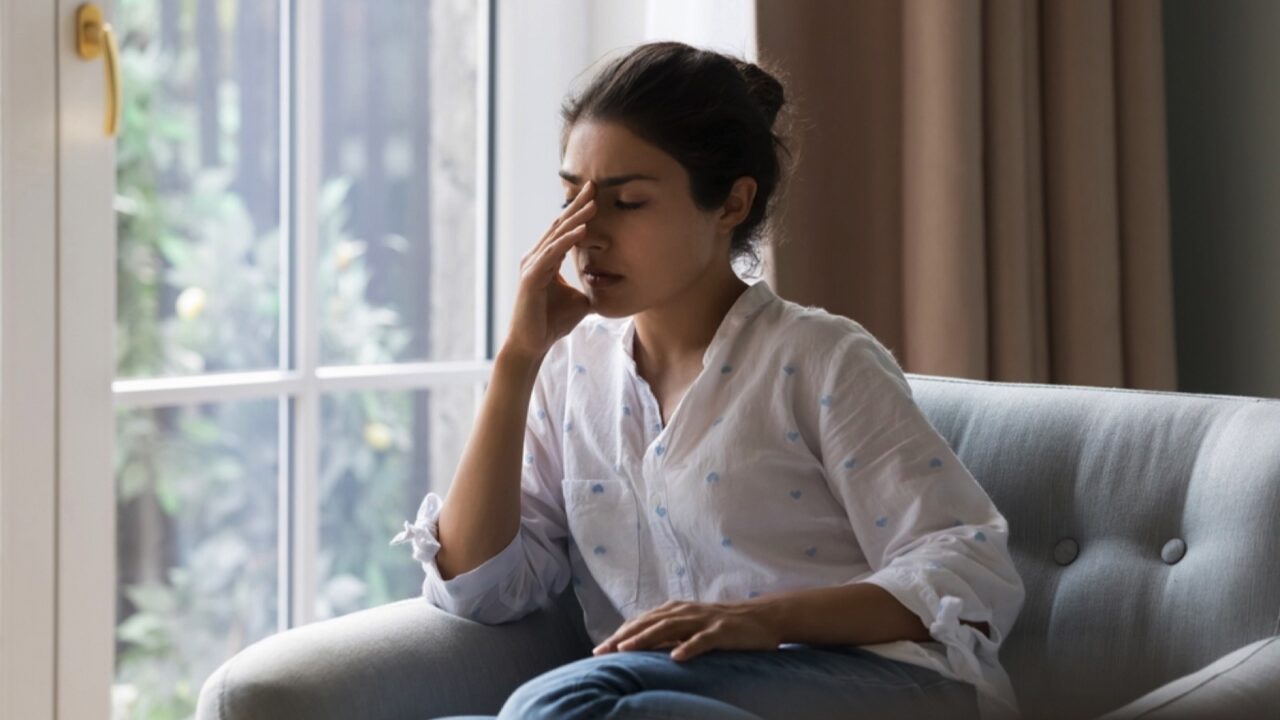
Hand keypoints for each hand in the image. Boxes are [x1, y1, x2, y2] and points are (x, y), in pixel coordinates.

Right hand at [501, 180, 597, 360]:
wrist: (532, 344)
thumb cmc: (552, 323)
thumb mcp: (580, 301)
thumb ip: (590, 289)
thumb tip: (612, 287)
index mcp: (546, 260)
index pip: (564, 230)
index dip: (579, 212)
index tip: (596, 194)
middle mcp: (536, 257)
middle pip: (560, 225)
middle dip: (577, 205)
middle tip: (593, 185)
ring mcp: (532, 266)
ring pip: (557, 236)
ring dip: (576, 219)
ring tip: (593, 203)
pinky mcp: (531, 278)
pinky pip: (552, 255)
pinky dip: (567, 241)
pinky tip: (582, 230)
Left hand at [591, 600, 782, 661]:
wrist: (763, 618)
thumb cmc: (724, 625)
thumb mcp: (693, 627)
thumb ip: (670, 634)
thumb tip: (643, 648)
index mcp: (677, 610)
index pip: (642, 621)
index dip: (620, 634)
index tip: (600, 649)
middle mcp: (686, 611)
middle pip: (649, 623)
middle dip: (624, 637)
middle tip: (603, 651)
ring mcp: (703, 620)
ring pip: (669, 628)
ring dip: (646, 638)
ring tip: (627, 650)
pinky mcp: (721, 631)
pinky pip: (702, 640)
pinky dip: (688, 647)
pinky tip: (676, 657)